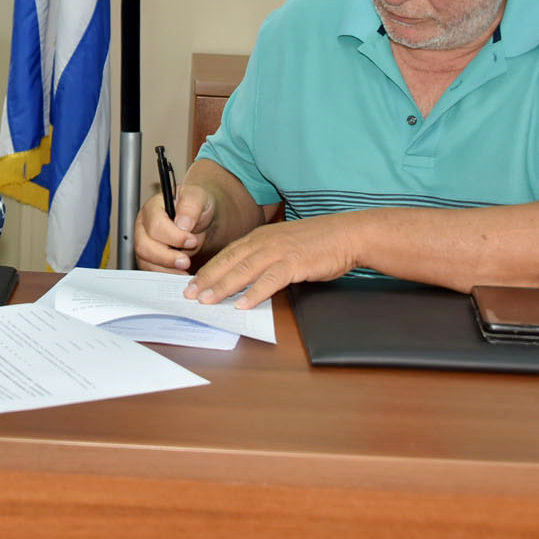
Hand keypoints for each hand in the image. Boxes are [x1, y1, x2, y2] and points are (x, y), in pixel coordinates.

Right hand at [134, 183, 215, 273]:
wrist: (202, 218)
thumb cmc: (197, 205)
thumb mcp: (198, 197)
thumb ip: (190, 206)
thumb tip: (182, 223)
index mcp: (153, 208)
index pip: (155, 225)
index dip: (173, 236)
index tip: (191, 240)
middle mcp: (144, 225)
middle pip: (144, 245)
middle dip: (166, 257)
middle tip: (186, 261)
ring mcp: (144, 242)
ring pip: (145, 260)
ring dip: (166, 268)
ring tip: (185, 268)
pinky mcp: (149, 257)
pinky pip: (150, 270)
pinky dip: (165, 274)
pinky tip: (180, 273)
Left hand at [186, 214, 359, 309]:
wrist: (348, 235)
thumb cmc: (319, 242)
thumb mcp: (285, 246)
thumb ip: (266, 258)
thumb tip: (247, 279)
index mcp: (261, 236)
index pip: (228, 253)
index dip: (209, 269)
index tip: (193, 283)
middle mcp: (265, 241)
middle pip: (230, 261)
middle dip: (208, 278)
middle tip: (190, 294)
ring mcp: (279, 251)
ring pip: (244, 270)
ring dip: (224, 286)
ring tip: (207, 301)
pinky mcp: (295, 263)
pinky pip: (270, 280)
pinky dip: (255, 292)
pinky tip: (242, 304)